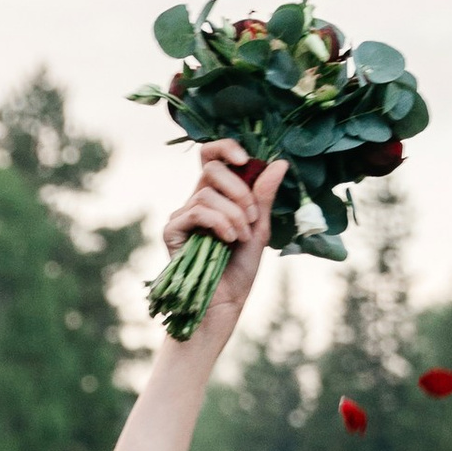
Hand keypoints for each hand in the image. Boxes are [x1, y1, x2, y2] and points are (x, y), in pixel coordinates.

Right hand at [160, 149, 285, 349]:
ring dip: (233, 214)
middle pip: (211, 168)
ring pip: (206, 193)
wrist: (225, 303)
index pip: (212, 157)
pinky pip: (196, 211)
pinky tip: (228, 240)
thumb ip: (263, 196)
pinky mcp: (172, 230)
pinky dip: (218, 222)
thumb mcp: (258, 227)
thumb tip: (279, 163)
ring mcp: (182, 215)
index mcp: (216, 196)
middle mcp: (196, 201)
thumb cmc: (240, 269)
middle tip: (251, 217)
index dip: (225, 148)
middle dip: (239, 190)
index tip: (246, 160)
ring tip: (241, 238)